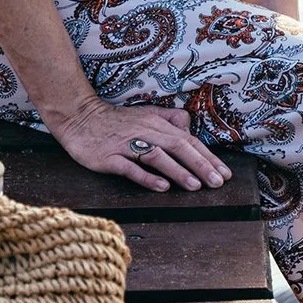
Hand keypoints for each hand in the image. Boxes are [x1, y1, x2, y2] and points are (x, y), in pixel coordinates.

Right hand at [49, 99, 228, 191]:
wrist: (78, 117)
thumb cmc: (115, 120)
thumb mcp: (145, 114)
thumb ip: (169, 120)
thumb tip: (190, 130)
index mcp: (155, 122)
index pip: (187, 140)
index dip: (207, 156)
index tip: (224, 173)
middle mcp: (144, 131)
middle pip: (178, 146)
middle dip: (201, 165)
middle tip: (218, 182)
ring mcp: (126, 144)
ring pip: (157, 156)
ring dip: (178, 171)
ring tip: (196, 186)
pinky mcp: (109, 157)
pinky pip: (131, 167)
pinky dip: (147, 177)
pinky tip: (162, 188)